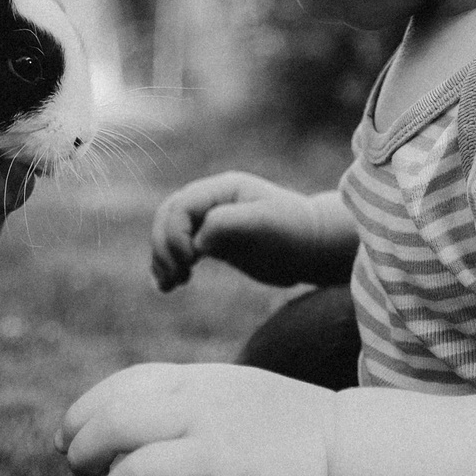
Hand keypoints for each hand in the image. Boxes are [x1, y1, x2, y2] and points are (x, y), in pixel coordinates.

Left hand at [58, 362, 333, 475]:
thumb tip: (94, 430)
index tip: (71, 448)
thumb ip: (168, 399)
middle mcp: (202, 414)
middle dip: (84, 462)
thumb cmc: (277, 423)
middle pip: (114, 429)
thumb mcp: (222, 388)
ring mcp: (223, 457)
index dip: (79, 421)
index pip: (115, 390)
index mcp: (194, 383)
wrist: (348, 449)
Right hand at [150, 172, 326, 289]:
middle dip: (163, 246)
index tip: (192, 260)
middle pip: (167, 217)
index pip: (180, 207)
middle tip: (177, 276)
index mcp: (221, 189)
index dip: (176, 234)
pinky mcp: (213, 243)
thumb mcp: (264, 223)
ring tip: (170, 284)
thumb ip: (228, 224)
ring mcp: (210, 222)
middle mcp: (212, 202)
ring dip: (162, 258)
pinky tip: (167, 286)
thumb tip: (196, 242)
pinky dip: (169, 267)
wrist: (314, 246)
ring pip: (169, 234)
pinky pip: (181, 250)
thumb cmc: (293, 231)